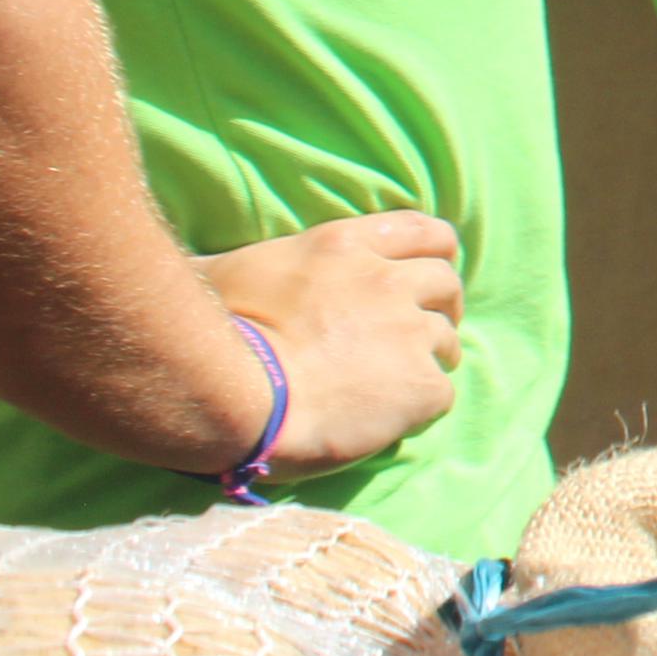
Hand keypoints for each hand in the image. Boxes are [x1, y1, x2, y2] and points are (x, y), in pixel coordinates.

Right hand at [199, 211, 463, 478]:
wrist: (229, 398)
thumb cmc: (209, 339)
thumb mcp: (224, 275)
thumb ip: (247, 268)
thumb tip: (211, 271)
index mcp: (343, 247)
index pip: (424, 232)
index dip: (432, 255)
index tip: (421, 279)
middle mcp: (386, 281)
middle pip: (446, 283)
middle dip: (437, 308)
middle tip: (410, 338)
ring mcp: (409, 332)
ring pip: (447, 340)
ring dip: (428, 360)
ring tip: (391, 387)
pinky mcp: (419, 386)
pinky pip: (439, 395)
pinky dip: (420, 409)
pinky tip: (388, 423)